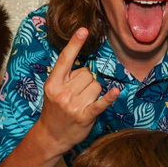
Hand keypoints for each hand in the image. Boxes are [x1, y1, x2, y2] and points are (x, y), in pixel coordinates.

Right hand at [33, 27, 120, 154]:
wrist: (51, 136)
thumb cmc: (54, 110)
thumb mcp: (52, 91)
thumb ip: (65, 78)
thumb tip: (85, 69)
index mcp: (53, 84)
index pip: (65, 59)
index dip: (75, 44)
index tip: (83, 30)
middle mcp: (62, 93)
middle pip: (86, 73)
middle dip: (86, 81)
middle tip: (78, 93)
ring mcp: (74, 105)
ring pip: (96, 85)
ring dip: (94, 92)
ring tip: (83, 102)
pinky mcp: (85, 116)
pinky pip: (100, 102)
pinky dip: (109, 98)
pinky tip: (116, 92)